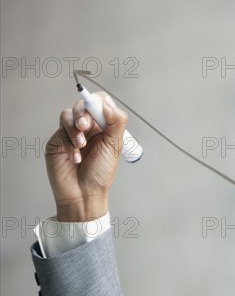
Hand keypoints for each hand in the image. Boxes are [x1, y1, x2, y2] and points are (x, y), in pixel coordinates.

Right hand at [45, 92, 127, 221]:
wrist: (83, 193)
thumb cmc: (100, 173)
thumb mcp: (115, 146)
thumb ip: (115, 122)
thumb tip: (107, 104)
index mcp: (105, 126)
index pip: (100, 102)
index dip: (97, 102)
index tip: (98, 110)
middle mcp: (89, 127)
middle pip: (82, 105)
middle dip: (83, 113)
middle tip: (84, 126)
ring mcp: (72, 133)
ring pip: (68, 115)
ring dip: (74, 128)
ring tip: (81, 146)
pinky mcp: (58, 140)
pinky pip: (60, 131)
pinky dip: (68, 142)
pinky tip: (75, 156)